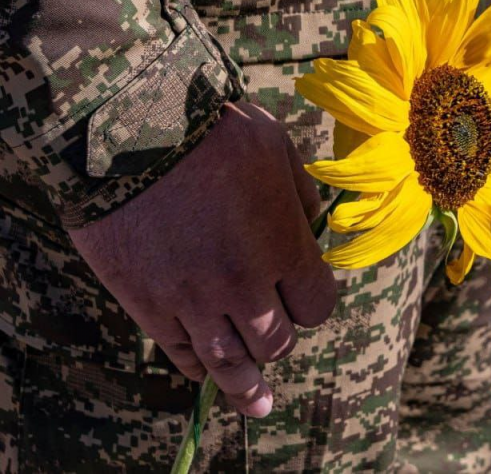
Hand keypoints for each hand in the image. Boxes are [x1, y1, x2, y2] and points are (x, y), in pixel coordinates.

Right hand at [69, 102, 335, 416]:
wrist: (130, 130)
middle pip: (277, 340)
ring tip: (257, 404)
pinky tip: (203, 370)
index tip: (305, 295)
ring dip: (246, 386)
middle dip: (281, 337)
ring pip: (230, 362)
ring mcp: (194, 299)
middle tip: (275, 330)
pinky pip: (180, 352)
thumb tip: (310, 222)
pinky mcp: (148, 303)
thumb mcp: (274, 146)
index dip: (313, 304)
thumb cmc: (212, 128)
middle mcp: (245, 284)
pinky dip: (196, 365)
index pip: (317, 305)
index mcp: (284, 246)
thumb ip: (298, 193)